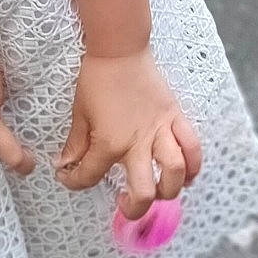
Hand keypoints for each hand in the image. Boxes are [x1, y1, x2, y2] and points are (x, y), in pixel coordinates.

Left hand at [57, 49, 202, 218]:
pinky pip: (192, 147)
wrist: (119, 49)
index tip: (67, 177)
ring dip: (167, 191)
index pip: (90, 176)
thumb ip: (76, 144)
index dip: (73, 182)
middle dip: (132, 208)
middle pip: (143, 193)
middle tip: (122, 202)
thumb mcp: (79, 113)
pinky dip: (193, 166)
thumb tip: (64, 165)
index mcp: (109, 142)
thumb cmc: (96, 78)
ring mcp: (160, 131)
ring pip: (174, 174)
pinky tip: (185, 175)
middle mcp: (137, 143)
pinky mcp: (175, 118)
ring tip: (157, 189)